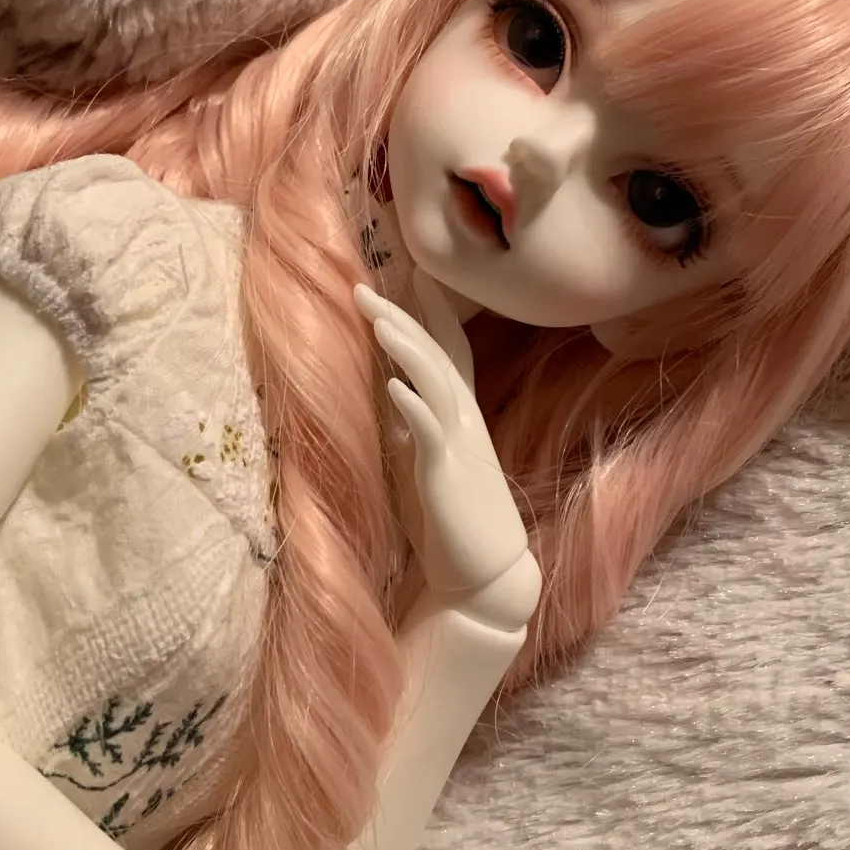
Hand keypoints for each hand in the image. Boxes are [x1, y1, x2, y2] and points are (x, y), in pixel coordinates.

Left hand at [355, 276, 536, 621]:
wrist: (485, 575)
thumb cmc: (450, 522)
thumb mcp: (422, 463)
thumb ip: (410, 426)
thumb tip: (388, 393)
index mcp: (458, 416)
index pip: (449, 350)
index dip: (431, 311)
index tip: (410, 273)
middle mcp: (464, 420)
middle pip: (437, 353)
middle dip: (403, 316)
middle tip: (364, 286)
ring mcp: (459, 444)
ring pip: (436, 381)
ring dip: (406, 347)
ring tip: (377, 317)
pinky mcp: (447, 474)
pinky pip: (431, 431)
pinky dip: (412, 404)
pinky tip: (392, 384)